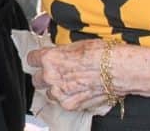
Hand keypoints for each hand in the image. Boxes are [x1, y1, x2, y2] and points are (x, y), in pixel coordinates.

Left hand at [30, 39, 149, 110]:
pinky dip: (68, 98)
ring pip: (49, 93)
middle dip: (45, 76)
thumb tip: (57, 54)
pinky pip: (62, 103)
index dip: (38, 59)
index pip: (31, 59)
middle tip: (57, 73)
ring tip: (71, 83)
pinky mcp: (70, 104)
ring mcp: (60, 92)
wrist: (118, 69)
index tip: (42, 60)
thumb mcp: (77, 45)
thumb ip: (61, 53)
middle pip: (37, 79)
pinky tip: (78, 91)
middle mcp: (51, 76)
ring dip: (56, 89)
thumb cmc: (102, 54)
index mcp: (50, 58)